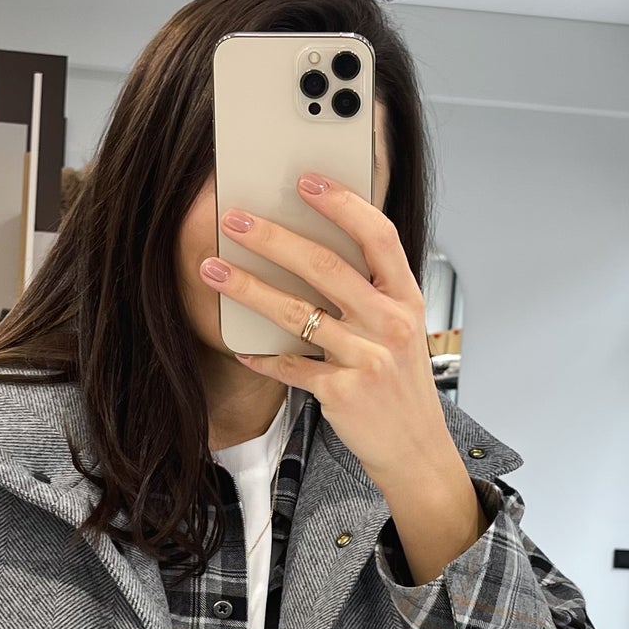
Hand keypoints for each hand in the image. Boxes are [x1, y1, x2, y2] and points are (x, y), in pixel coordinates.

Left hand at [199, 174, 451, 492]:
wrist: (415, 447)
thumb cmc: (399, 381)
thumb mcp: (401, 327)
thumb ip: (369, 290)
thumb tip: (309, 247)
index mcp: (406, 297)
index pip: (378, 235)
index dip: (342, 203)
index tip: (305, 180)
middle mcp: (391, 323)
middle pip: (327, 267)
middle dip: (274, 238)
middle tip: (235, 219)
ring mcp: (368, 358)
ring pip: (298, 313)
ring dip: (249, 288)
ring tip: (213, 269)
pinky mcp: (344, 392)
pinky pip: (291, 367)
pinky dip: (261, 355)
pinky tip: (238, 344)